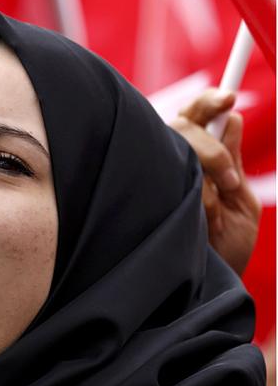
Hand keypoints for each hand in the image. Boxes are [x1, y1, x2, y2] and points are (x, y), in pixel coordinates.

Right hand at [171, 88, 260, 274]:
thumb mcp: (240, 202)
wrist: (210, 288)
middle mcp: (170, 164)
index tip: (227, 97)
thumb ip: (234, 163)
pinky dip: (197, 200)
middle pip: (182, 126)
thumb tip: (232, 117)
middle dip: (213, 149)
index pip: (196, 117)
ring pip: (176, 150)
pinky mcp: (145, 198)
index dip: (208, 101)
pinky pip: (170, 180)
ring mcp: (155, 180)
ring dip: (206, 178)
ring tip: (217, 210)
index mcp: (197, 160)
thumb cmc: (225, 251)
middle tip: (230, 180)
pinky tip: (200, 221)